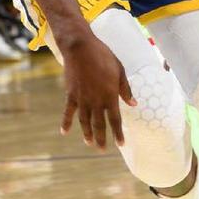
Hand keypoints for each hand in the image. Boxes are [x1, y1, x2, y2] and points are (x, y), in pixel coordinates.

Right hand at [60, 35, 136, 149]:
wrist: (80, 48)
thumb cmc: (103, 56)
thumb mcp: (119, 70)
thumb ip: (125, 89)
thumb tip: (133, 104)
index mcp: (110, 95)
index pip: (115, 119)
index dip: (118, 133)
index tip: (121, 144)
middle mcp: (96, 100)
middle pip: (99, 124)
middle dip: (102, 138)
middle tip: (103, 150)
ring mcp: (82, 99)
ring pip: (85, 121)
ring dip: (87, 133)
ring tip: (89, 143)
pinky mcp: (71, 94)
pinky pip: (68, 112)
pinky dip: (66, 122)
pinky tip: (64, 131)